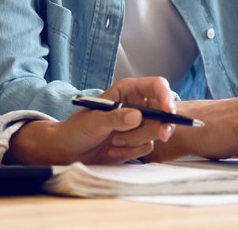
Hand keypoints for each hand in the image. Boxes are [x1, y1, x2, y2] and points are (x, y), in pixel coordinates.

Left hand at [5, 77, 176, 164]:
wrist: (69, 151)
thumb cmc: (77, 129)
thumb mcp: (94, 121)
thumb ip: (115, 118)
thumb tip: (137, 117)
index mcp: (127, 91)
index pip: (156, 86)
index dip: (166, 96)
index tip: (169, 111)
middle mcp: (136, 105)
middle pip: (164, 111)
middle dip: (161, 125)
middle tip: (162, 135)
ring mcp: (138, 125)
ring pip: (155, 132)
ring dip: (136, 141)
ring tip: (114, 142)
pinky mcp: (137, 142)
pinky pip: (147, 147)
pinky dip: (132, 152)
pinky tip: (114, 150)